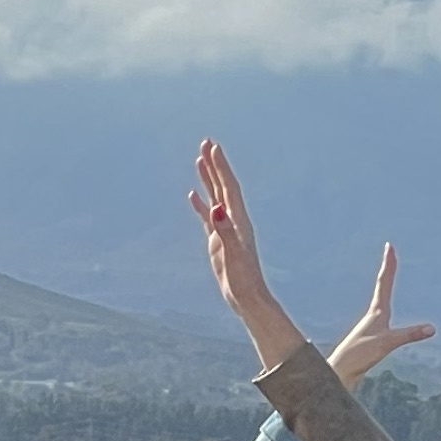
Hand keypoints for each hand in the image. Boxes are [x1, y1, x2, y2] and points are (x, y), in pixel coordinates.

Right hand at [190, 136, 307, 375]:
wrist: (247, 298)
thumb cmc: (243, 279)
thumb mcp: (233, 254)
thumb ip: (225, 230)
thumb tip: (215, 208)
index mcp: (238, 221)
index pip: (228, 187)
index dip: (221, 167)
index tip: (213, 147)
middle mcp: (233, 221)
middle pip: (222, 186)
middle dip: (215, 165)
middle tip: (206, 142)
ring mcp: (226, 229)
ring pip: (215, 197)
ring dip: (208, 178)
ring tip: (199, 160)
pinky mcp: (218, 241)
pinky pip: (207, 216)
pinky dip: (200, 204)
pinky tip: (193, 195)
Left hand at [329, 241, 435, 390]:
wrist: (341, 369)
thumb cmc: (360, 354)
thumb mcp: (388, 343)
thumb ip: (410, 335)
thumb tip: (432, 329)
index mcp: (377, 311)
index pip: (384, 282)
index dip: (388, 264)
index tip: (390, 247)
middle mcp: (373, 314)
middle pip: (383, 284)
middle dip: (388, 268)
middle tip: (390, 251)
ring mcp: (371, 324)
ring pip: (380, 297)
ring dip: (385, 283)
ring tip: (388, 273)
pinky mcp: (371, 335)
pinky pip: (382, 313)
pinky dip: (386, 303)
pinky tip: (385, 309)